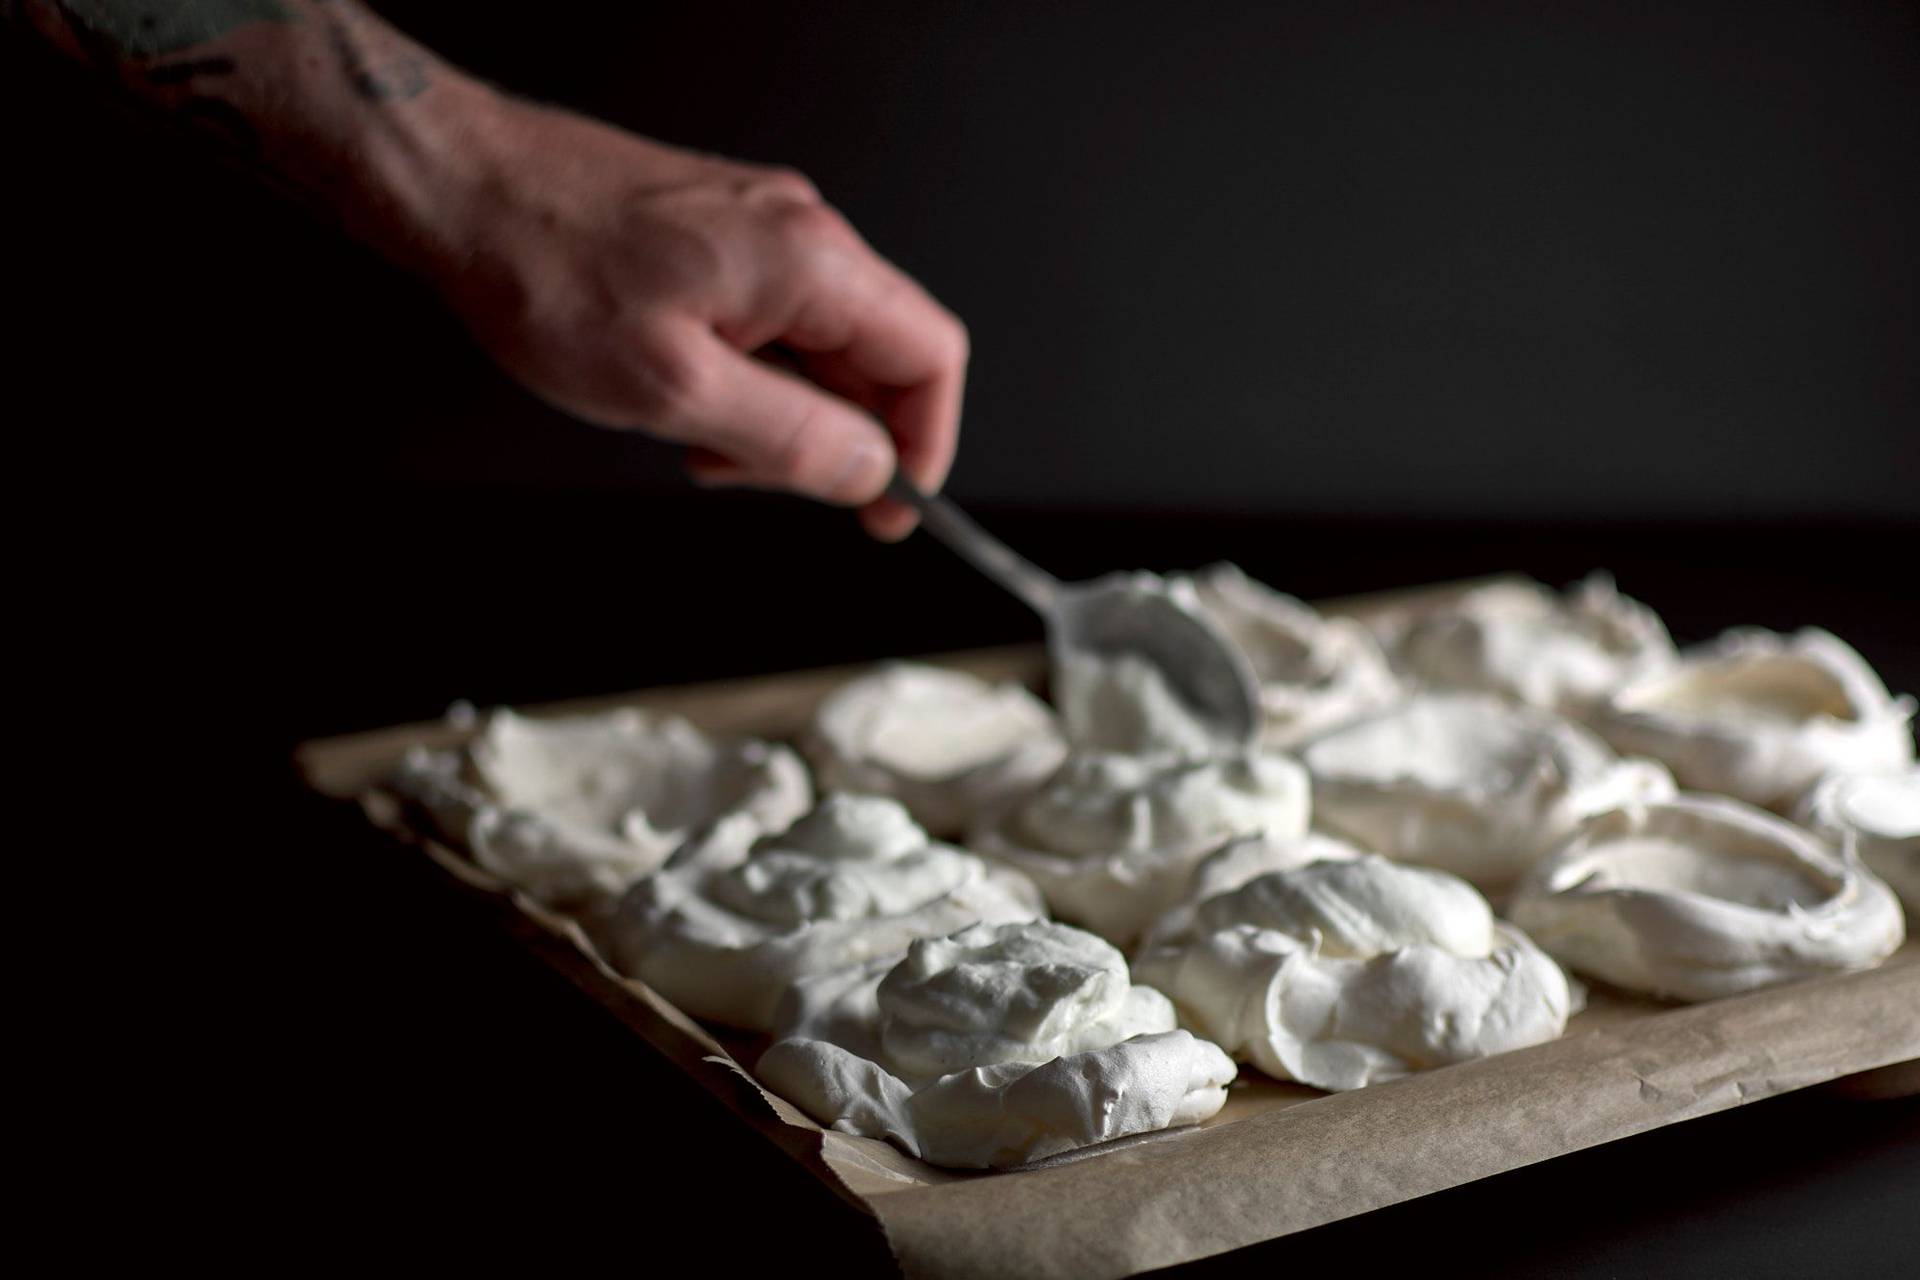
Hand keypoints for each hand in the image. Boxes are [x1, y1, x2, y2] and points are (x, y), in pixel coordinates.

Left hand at [417, 93, 967, 538]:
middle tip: (757, 478)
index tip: (889, 507)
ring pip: (821, 346)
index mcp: (809, 263)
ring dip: (783, 415)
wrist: (462, 190)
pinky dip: (749, 378)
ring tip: (703, 442)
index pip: (930, 357)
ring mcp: (761, 229)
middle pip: (880, 356)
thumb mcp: (673, 390)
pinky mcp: (721, 236)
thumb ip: (789, 438)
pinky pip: (773, 322)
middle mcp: (800, 234)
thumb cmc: (544, 271)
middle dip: (836, 438)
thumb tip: (871, 473)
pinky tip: (686, 398)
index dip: (925, 445)